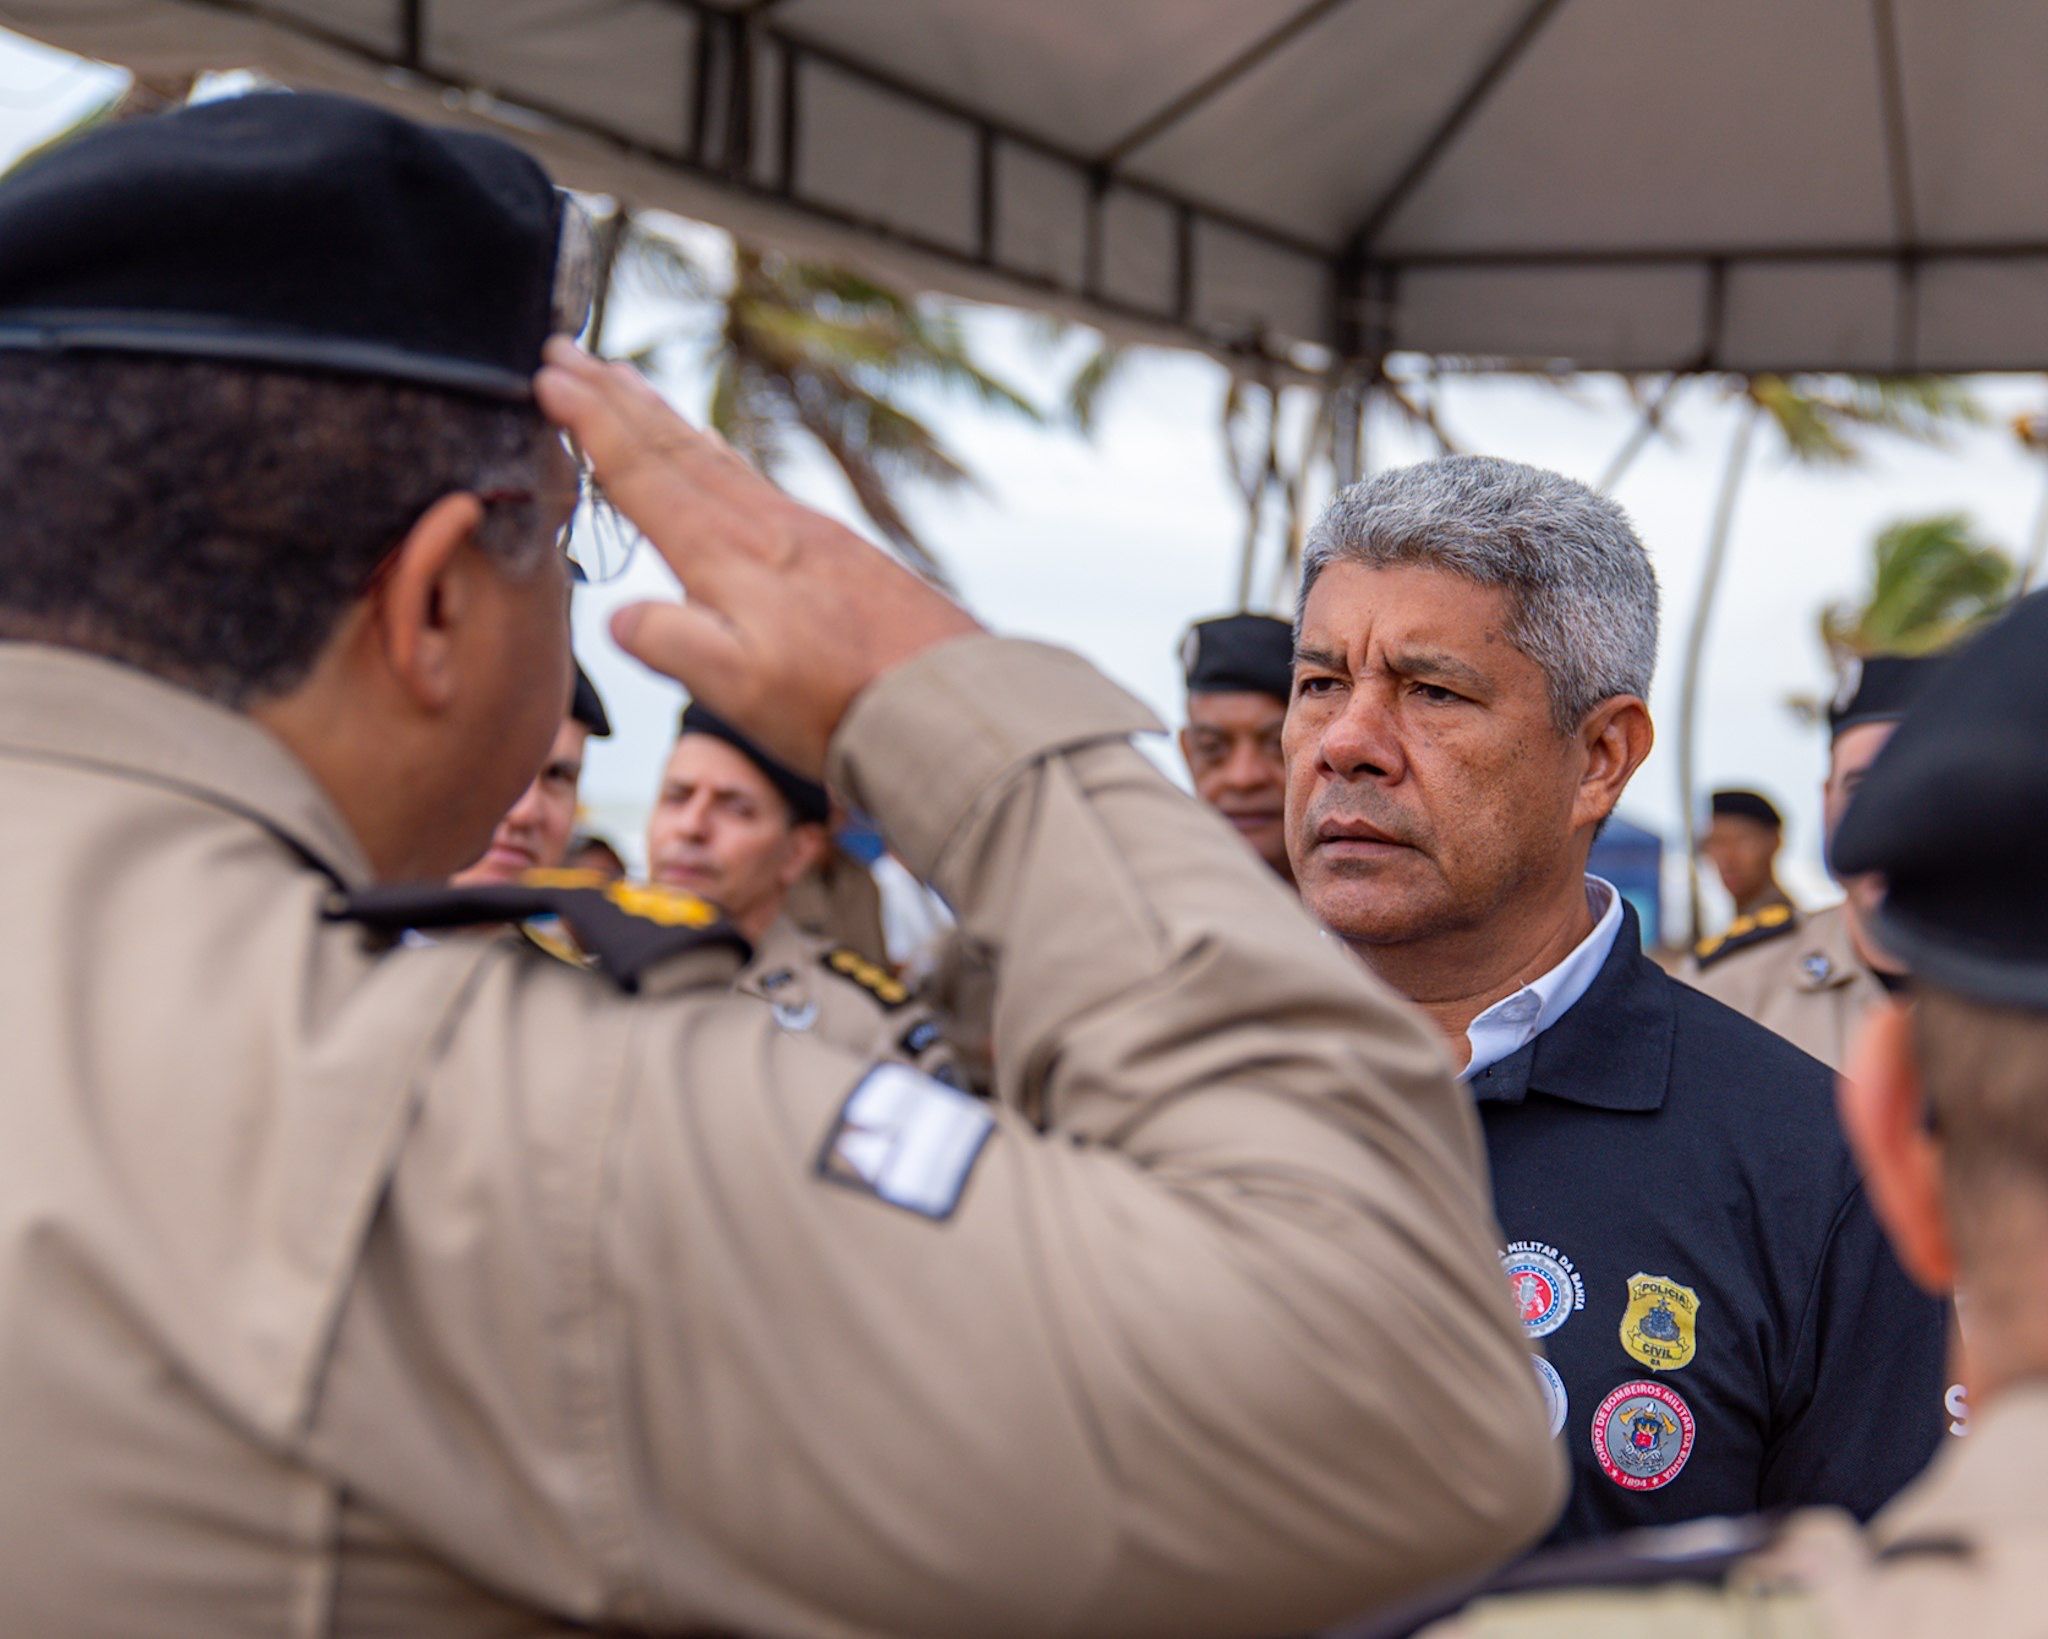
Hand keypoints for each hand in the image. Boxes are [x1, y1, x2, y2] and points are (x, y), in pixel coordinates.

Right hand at [534, 339, 981, 774]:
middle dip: (616, 398)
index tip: (548, 375)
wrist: (946, 698)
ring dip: (662, 415)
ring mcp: (802, 531)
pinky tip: (715, 453)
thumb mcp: (739, 687)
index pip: (642, 472)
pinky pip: (753, 478)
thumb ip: (673, 644)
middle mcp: (762, 524)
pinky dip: (715, 451)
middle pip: (674, 446)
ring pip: (715, 455)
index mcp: (726, 552)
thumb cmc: (840, 703)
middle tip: (568, 350)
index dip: (591, 423)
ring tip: (625, 380)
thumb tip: (617, 616)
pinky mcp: (833, 548)